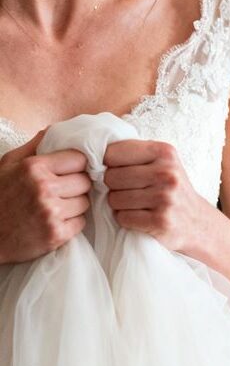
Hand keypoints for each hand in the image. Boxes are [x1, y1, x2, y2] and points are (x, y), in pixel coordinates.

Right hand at [0, 131, 90, 262]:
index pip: (79, 159)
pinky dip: (71, 223)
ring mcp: (50, 213)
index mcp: (34, 167)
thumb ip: (33, 146)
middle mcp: (44, 188)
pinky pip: (80, 222)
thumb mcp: (8, 165)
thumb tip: (54, 130)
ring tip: (56, 206)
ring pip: (85, 202)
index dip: (76, 165)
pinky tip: (55, 221)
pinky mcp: (55, 235)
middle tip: (62, 191)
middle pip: (85, 181)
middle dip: (76, 185)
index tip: (70, 171)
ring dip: (75, 204)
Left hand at [104, 140, 209, 251]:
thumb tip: (93, 154)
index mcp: (165, 152)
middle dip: (113, 186)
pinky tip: (140, 216)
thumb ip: (135, 153)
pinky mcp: (160, 221)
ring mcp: (165, 197)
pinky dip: (126, 219)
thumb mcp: (162, 161)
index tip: (117, 170)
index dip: (108, 164)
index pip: (113, 153)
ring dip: (119, 204)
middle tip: (129, 190)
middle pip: (111, 177)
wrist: (196, 220)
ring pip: (114, 199)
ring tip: (136, 203)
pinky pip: (123, 218)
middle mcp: (167, 172)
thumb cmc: (170, 187)